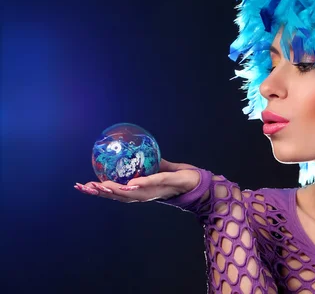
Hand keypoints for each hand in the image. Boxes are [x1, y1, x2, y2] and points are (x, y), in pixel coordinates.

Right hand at [74, 159, 199, 202]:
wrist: (200, 183)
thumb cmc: (180, 178)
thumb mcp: (162, 169)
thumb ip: (151, 165)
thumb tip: (140, 151)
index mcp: (141, 191)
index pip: (116, 192)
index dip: (99, 190)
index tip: (82, 185)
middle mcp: (145, 194)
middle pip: (118, 196)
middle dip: (100, 192)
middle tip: (83, 187)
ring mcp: (155, 191)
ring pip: (132, 193)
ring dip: (115, 191)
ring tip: (99, 187)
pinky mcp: (167, 184)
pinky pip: (152, 184)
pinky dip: (141, 185)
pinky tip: (130, 184)